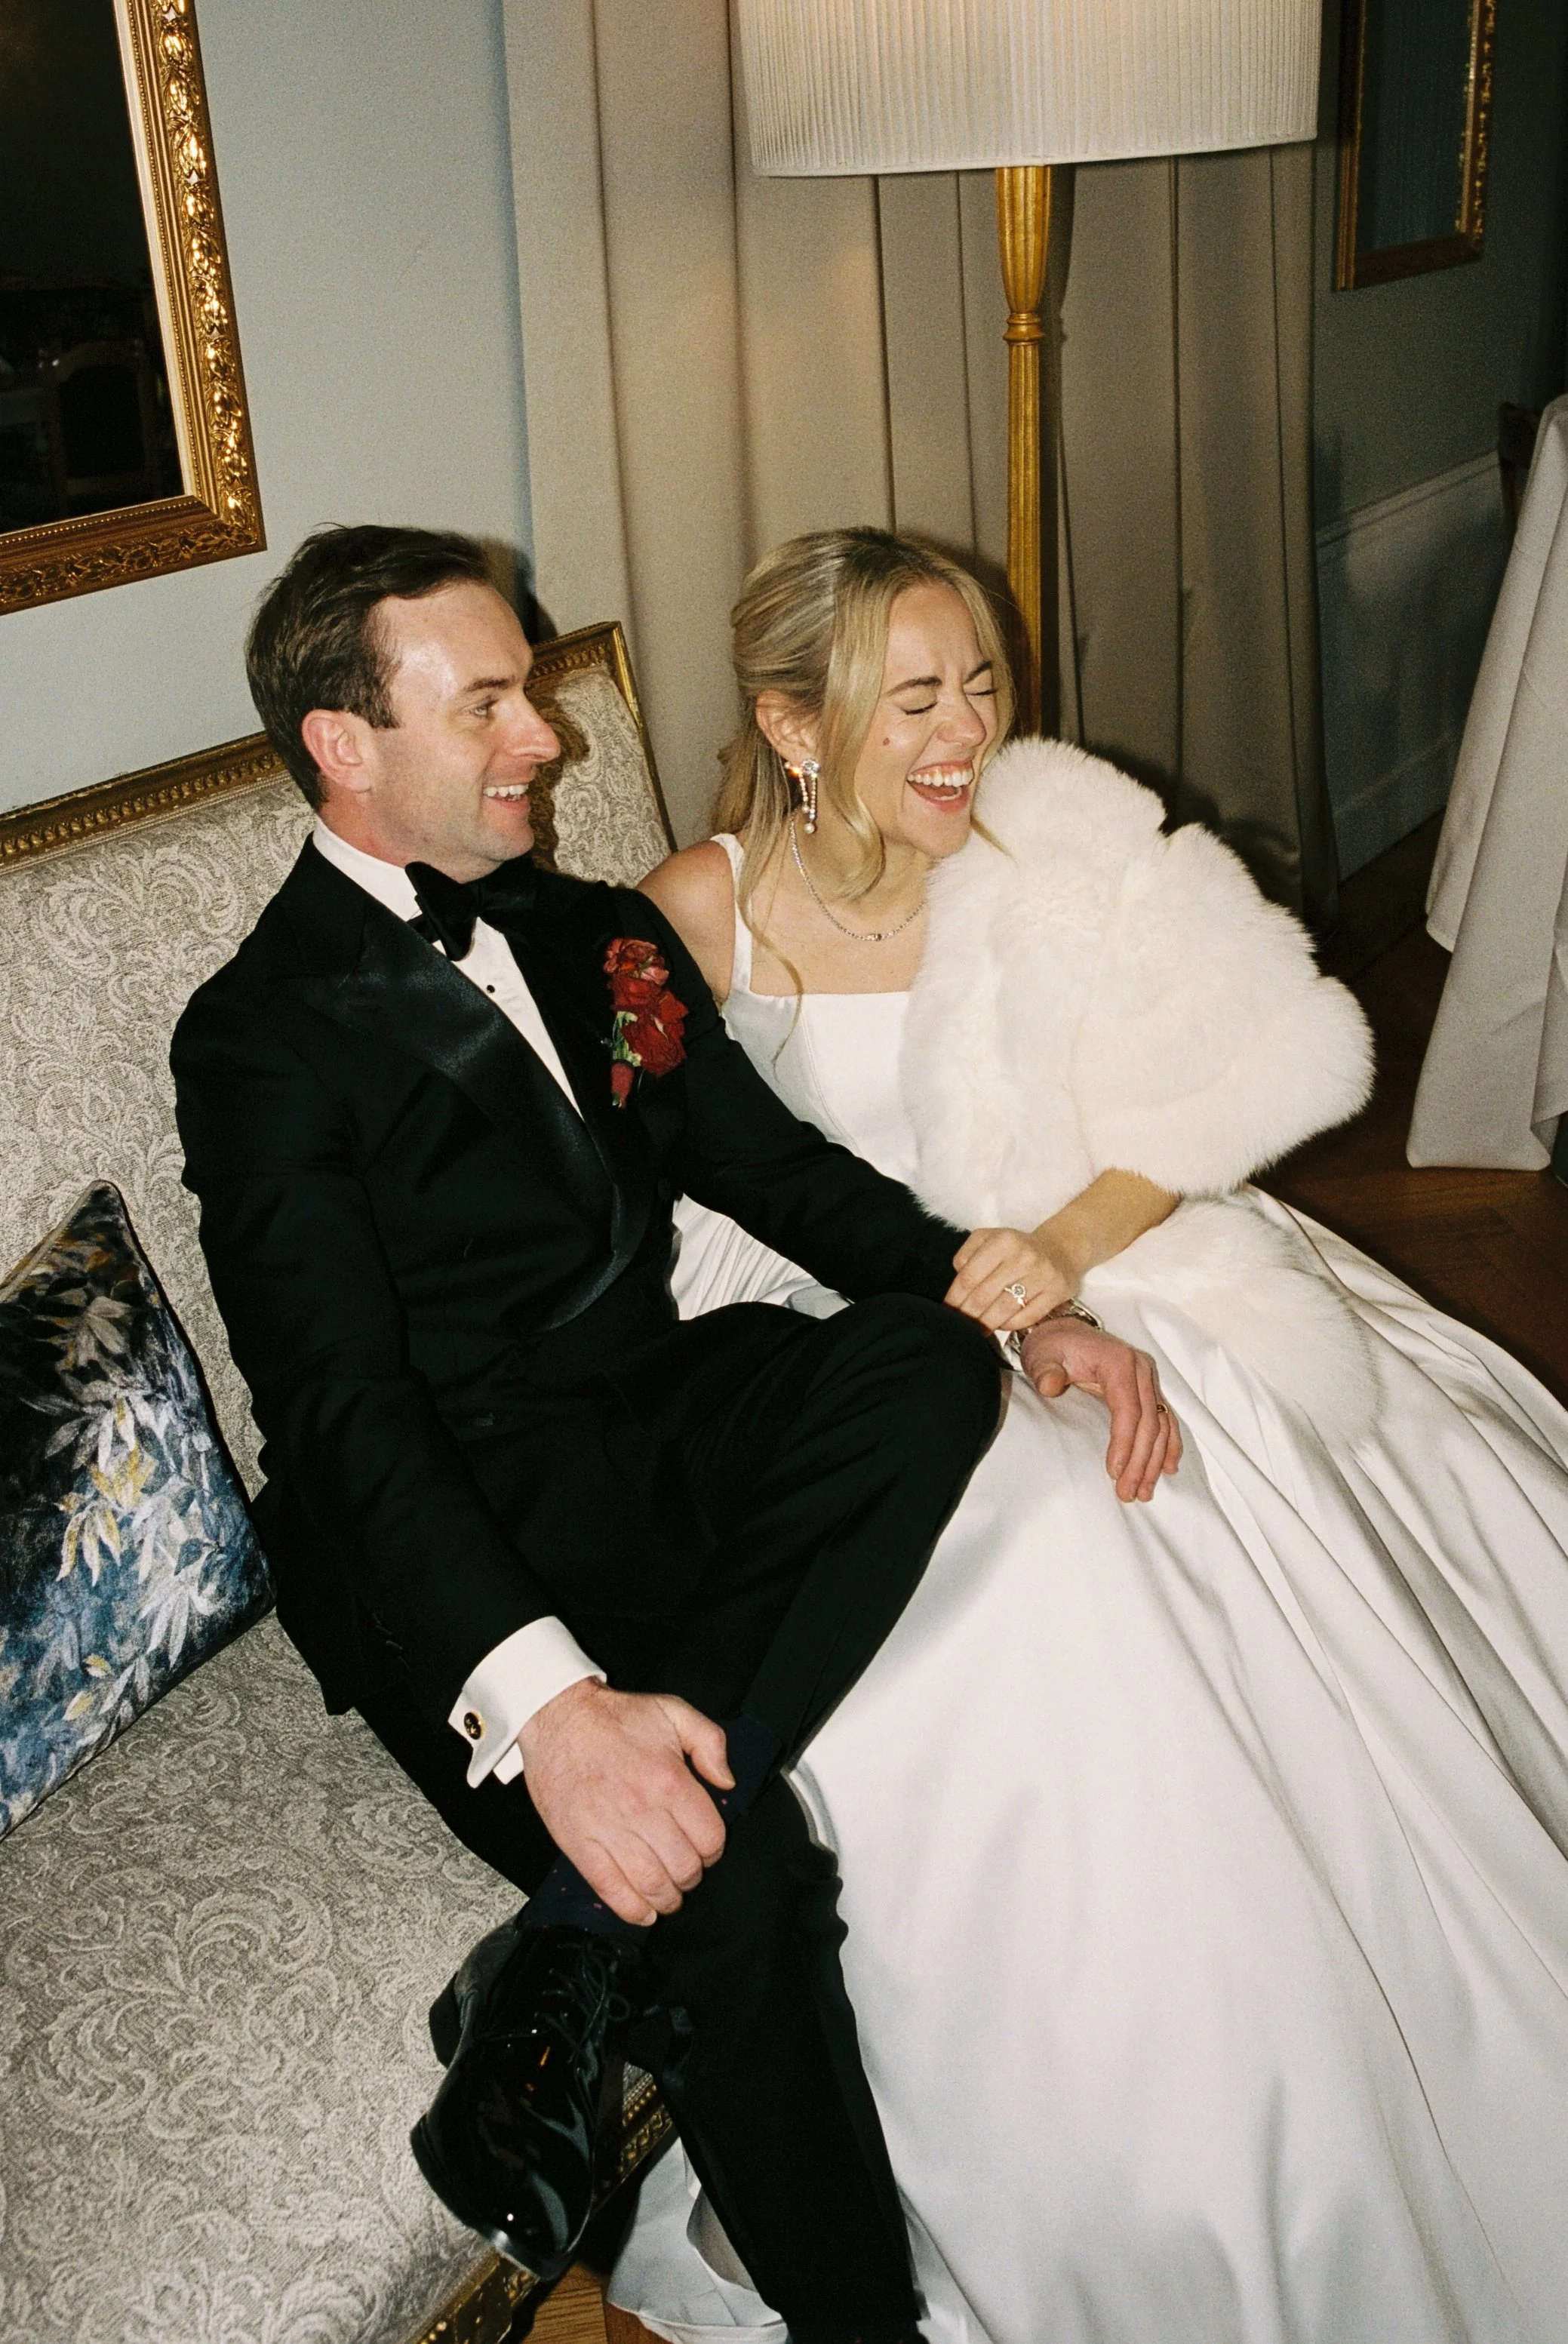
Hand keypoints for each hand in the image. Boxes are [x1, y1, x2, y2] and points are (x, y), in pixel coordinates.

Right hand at [517, 1679, 732, 1925]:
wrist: (557, 1716)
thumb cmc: (614, 1717)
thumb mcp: (674, 1711)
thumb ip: (711, 1743)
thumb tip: (727, 1782)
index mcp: (670, 1780)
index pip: (710, 1837)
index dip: (714, 1849)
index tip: (706, 1848)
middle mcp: (643, 1809)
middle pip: (684, 1867)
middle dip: (692, 1876)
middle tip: (686, 1871)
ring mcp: (609, 1829)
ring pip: (652, 1885)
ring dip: (667, 1898)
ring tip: (669, 1894)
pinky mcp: (579, 1844)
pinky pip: (611, 1889)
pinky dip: (632, 1909)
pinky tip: (643, 1911)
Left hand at [946, 1226, 1076, 1329]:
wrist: (1059, 1249)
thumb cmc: (1015, 1248)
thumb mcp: (987, 1238)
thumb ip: (966, 1255)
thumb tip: (958, 1280)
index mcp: (1002, 1241)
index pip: (969, 1277)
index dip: (955, 1298)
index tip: (948, 1312)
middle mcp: (1023, 1256)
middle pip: (984, 1296)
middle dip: (968, 1315)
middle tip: (959, 1328)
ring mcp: (1042, 1274)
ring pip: (1004, 1310)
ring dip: (986, 1324)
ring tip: (976, 1332)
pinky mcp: (1057, 1291)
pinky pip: (1027, 1317)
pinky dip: (1010, 1325)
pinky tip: (1001, 1325)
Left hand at [1020, 1319, 1181, 1502]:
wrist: (1064, 1331)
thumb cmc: (1053, 1347)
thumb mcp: (1042, 1356)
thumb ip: (1046, 1370)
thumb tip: (1050, 1385)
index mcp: (1119, 1362)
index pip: (1128, 1410)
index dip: (1124, 1443)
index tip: (1114, 1472)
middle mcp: (1141, 1369)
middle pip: (1149, 1422)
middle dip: (1140, 1462)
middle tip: (1128, 1493)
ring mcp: (1148, 1378)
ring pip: (1161, 1425)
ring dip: (1155, 1460)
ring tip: (1144, 1491)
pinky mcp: (1148, 1388)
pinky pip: (1166, 1419)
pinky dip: (1169, 1444)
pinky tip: (1168, 1468)